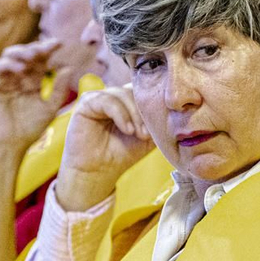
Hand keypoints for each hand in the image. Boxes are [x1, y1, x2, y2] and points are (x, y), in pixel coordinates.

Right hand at [0, 38, 68, 153]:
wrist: (10, 145)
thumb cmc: (29, 129)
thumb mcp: (50, 107)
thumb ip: (59, 89)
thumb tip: (69, 67)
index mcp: (31, 80)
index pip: (40, 60)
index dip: (48, 49)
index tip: (60, 44)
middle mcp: (17, 76)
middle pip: (26, 53)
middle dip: (36, 47)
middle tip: (47, 47)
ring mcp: (3, 79)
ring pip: (10, 55)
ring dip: (23, 51)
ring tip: (35, 54)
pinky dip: (10, 64)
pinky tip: (22, 69)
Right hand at [53, 86, 154, 211]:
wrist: (99, 171)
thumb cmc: (123, 153)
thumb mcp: (148, 135)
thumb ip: (157, 119)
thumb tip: (173, 108)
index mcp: (127, 100)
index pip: (143, 89)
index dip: (153, 104)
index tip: (160, 125)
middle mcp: (113, 95)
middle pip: (134, 90)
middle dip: (144, 112)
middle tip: (147, 134)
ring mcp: (98, 97)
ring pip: (123, 94)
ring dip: (134, 115)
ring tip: (138, 134)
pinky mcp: (86, 103)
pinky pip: (108, 100)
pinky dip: (121, 115)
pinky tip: (127, 130)